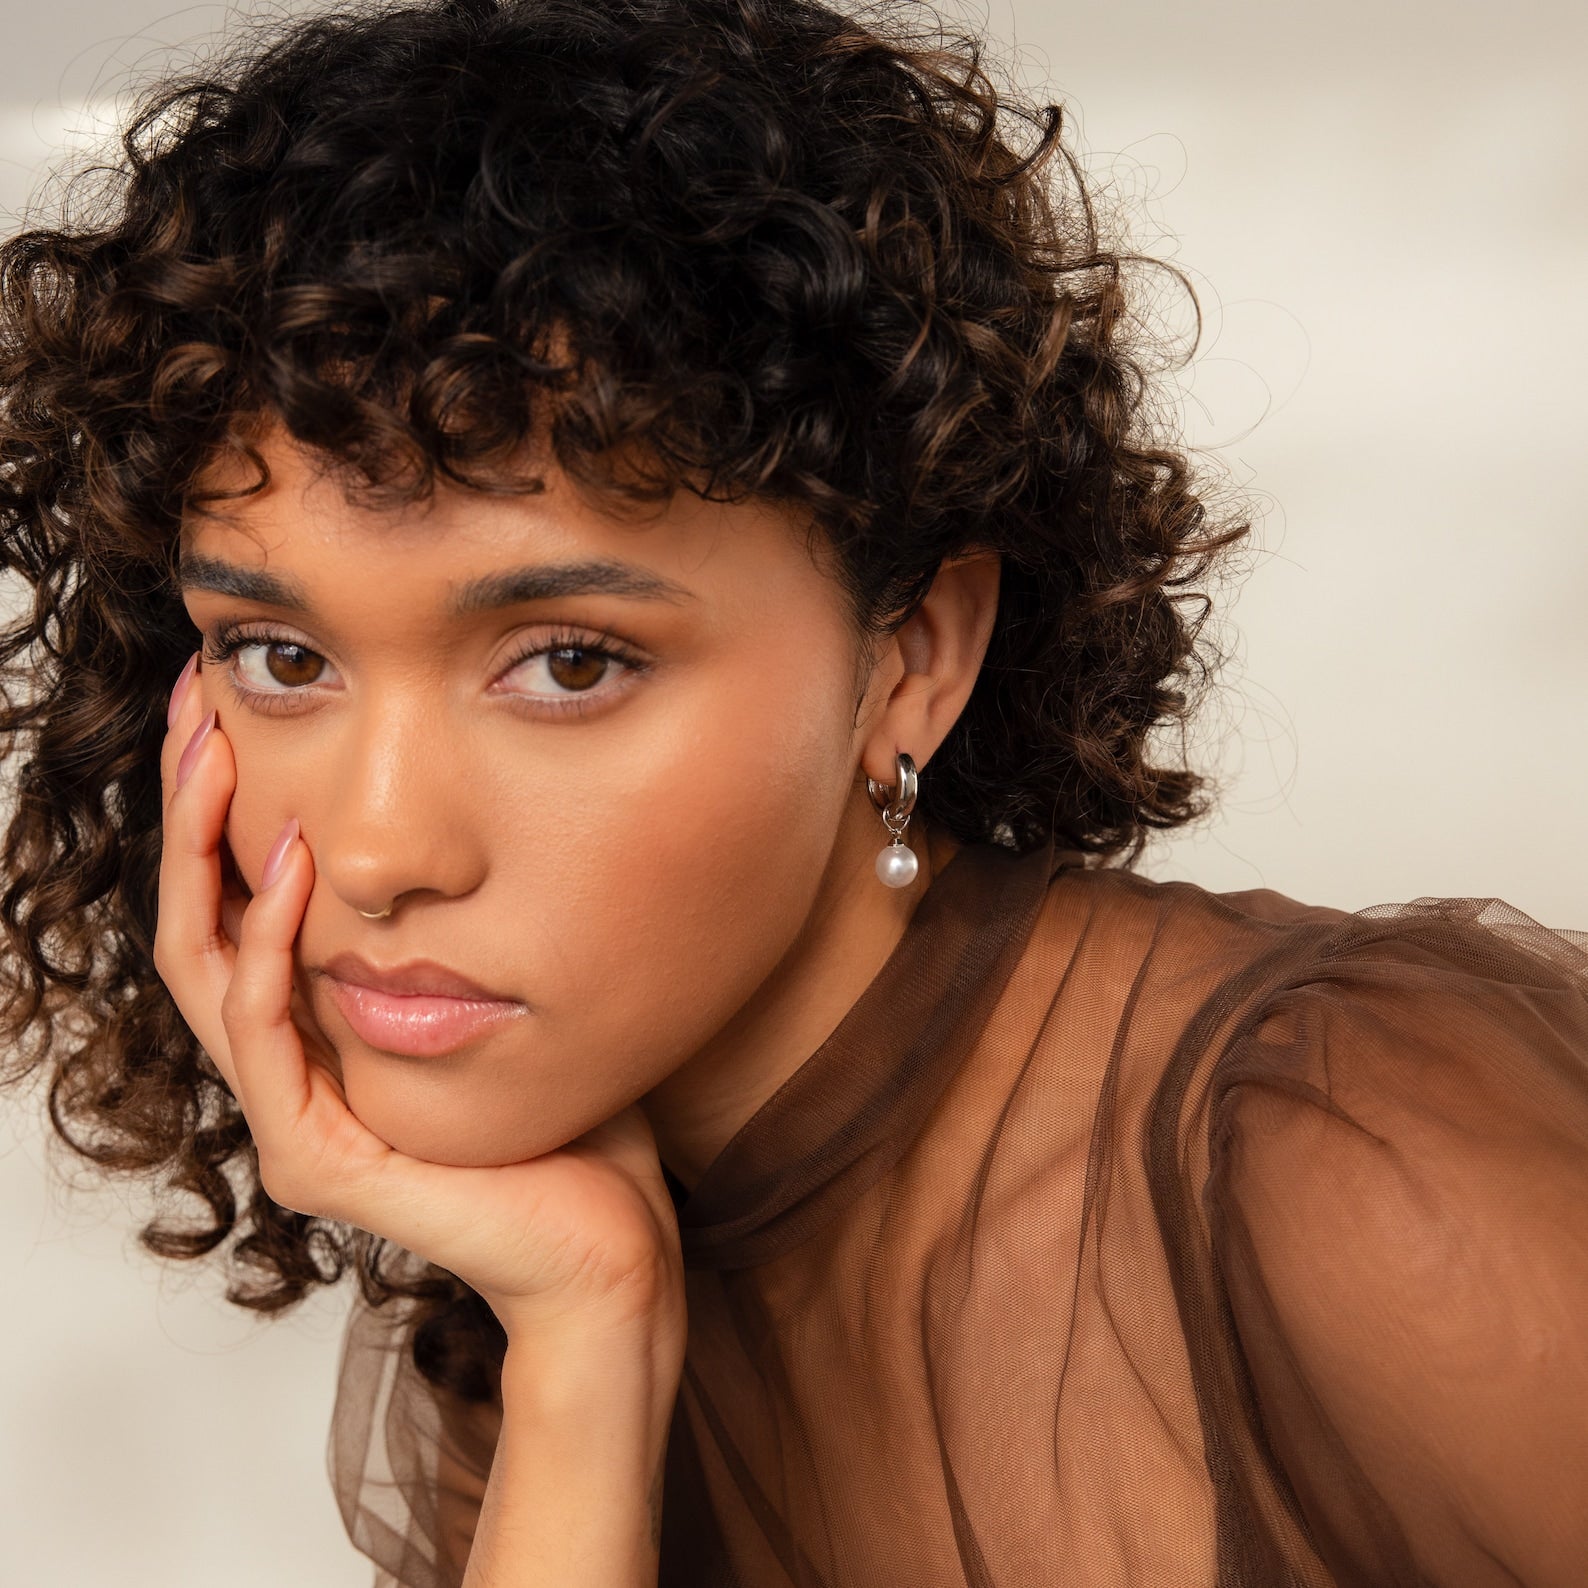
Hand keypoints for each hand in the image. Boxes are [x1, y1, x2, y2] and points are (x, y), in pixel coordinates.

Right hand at [154, 656, 686, 1356]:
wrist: (613, 1242)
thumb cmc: (578, 1118)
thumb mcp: (507, 988)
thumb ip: (459, 925)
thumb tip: (459, 821)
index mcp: (322, 1037)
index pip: (237, 909)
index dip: (221, 812)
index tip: (227, 712)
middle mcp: (289, 1075)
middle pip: (198, 924)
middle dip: (190, 810)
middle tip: (194, 705)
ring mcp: (292, 1121)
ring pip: (205, 969)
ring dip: (207, 854)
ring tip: (217, 755)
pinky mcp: (316, 1159)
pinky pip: (265, 1037)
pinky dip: (269, 945)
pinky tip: (295, 868)